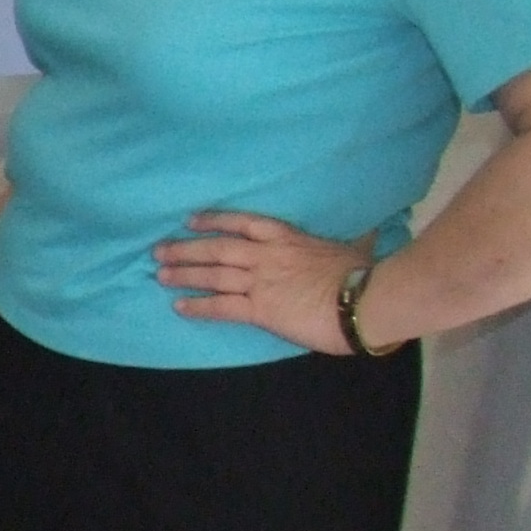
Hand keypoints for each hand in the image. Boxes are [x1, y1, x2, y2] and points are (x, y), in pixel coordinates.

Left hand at [156, 210, 370, 350]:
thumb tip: (372, 233)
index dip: (214, 220)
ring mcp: (260, 282)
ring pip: (213, 276)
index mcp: (287, 238)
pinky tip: (179, 307)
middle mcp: (266, 256)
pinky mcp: (260, 310)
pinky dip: (198, 307)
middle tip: (159, 249)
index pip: (242, 223)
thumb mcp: (356, 247)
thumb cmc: (366, 274)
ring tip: (160, 275)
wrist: (366, 300)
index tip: (191, 220)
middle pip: (217, 249)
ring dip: (184, 275)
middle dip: (186, 249)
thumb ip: (354, 239)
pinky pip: (221, 307)